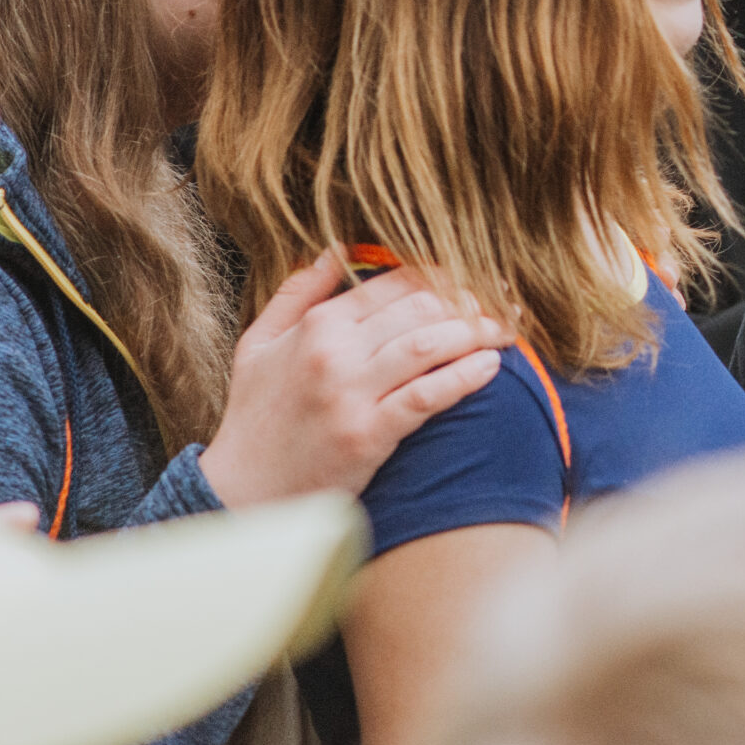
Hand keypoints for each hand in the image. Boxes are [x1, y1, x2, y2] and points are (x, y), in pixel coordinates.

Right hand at [198, 261, 510, 508]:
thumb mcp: (258, 345)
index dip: (442, 277)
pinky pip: (426, 397)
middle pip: (419, 308)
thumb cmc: (256, 418)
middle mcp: (333, 353)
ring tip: (505, 330)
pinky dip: (463, 377)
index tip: (475, 279)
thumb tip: (333, 251)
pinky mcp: (366, 436)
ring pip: (427, 345)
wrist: (239, 493)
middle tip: (502, 304)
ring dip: (475, 333)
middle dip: (469, 301)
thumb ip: (296, 295)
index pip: (394, 283)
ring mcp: (349, 394)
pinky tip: (491, 367)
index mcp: (315, 325)